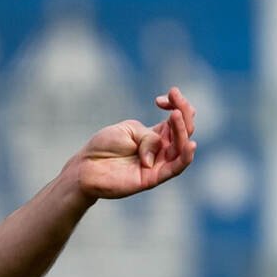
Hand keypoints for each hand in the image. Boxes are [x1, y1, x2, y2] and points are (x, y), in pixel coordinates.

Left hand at [69, 86, 196, 200]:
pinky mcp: (154, 178)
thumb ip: (148, 136)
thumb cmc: (104, 146)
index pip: (177, 118)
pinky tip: (190, 144)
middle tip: (174, 99)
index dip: (177, 104)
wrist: (86, 167)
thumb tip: (159, 151)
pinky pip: (176, 168)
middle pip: (184, 130)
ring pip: (181, 147)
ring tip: (175, 115)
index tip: (161, 99)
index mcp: (156, 134)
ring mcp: (159, 163)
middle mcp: (162, 149)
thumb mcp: (128, 130)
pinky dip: (186, 156)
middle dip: (182, 112)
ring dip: (182, 130)